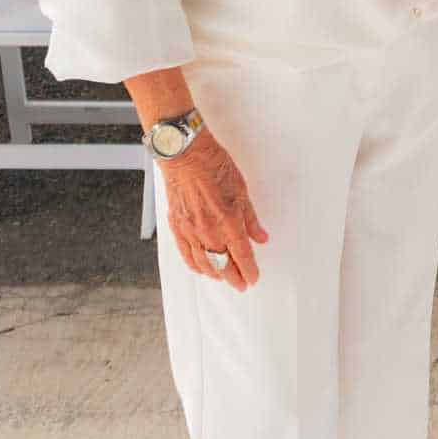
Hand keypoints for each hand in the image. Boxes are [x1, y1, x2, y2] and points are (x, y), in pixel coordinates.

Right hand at [162, 135, 269, 290]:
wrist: (185, 154)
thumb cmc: (213, 165)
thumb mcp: (241, 189)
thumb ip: (250, 218)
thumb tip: (260, 237)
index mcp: (229, 221)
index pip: (242, 255)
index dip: (249, 270)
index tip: (253, 278)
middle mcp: (209, 230)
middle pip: (223, 264)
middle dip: (234, 277)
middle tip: (241, 284)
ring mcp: (191, 230)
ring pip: (204, 263)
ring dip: (216, 273)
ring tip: (223, 277)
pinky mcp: (177, 226)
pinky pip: (186, 253)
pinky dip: (195, 265)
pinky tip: (201, 269)